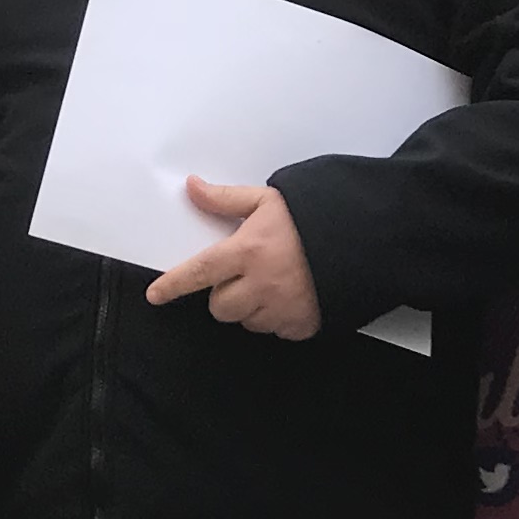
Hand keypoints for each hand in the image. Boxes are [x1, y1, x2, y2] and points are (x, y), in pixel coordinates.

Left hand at [143, 178, 319, 340]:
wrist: (362, 239)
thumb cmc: (313, 217)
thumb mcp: (268, 200)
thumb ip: (226, 199)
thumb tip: (192, 188)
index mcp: (248, 251)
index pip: (200, 272)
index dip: (174, 284)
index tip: (156, 295)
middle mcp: (261, 285)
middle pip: (219, 307)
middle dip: (225, 294)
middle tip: (245, 275)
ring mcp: (282, 309)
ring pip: (246, 321)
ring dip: (251, 307)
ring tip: (273, 282)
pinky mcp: (301, 326)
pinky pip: (275, 331)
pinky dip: (277, 318)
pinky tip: (291, 296)